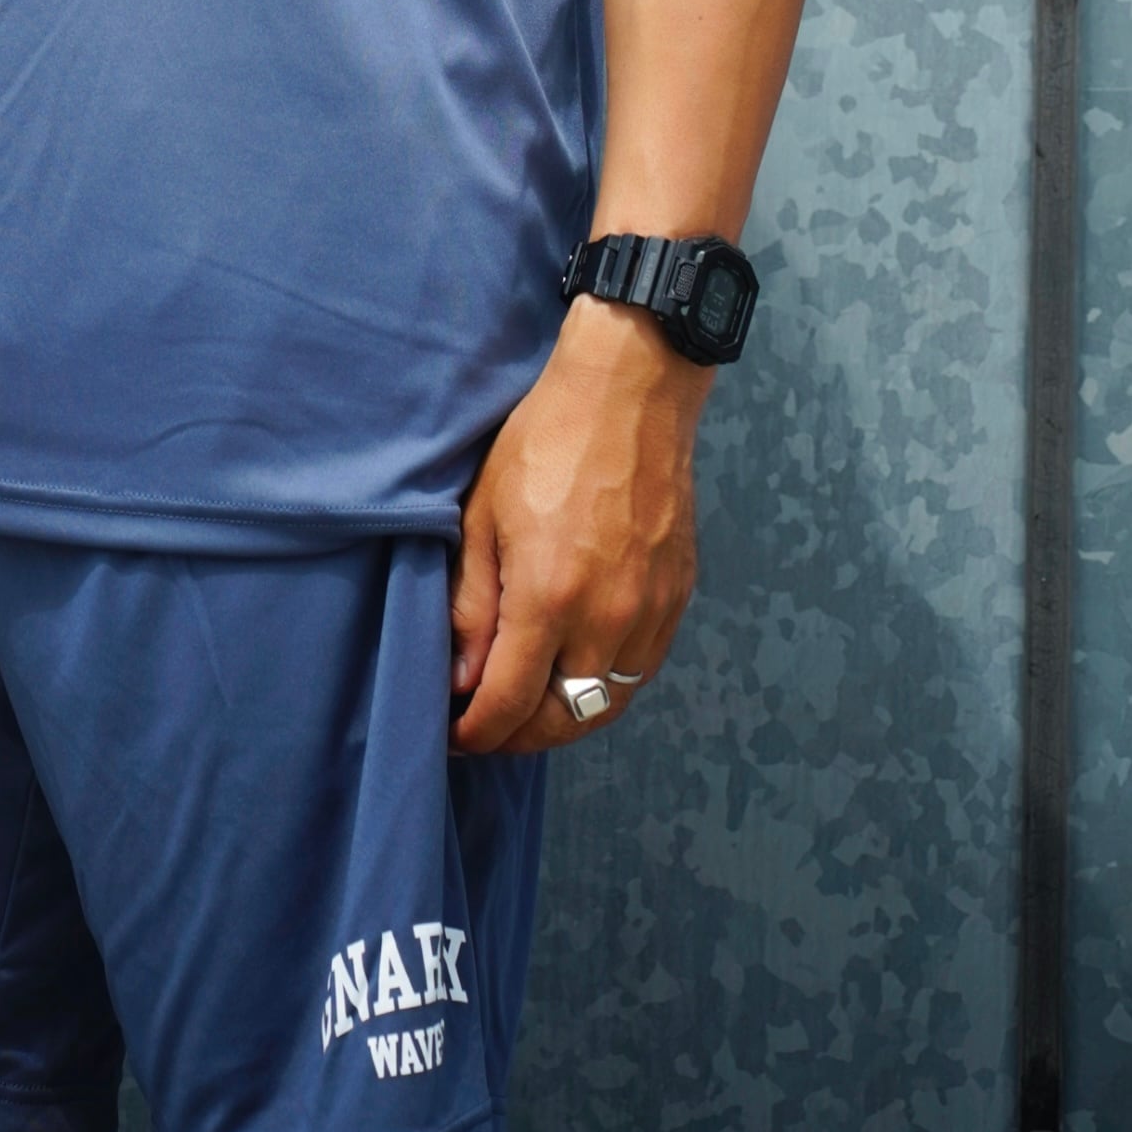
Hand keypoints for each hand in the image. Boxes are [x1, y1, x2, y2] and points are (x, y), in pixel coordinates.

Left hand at [447, 299, 708, 754]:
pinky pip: (638, 671)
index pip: (507, 705)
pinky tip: (575, 671)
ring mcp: (649, 612)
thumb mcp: (482, 518)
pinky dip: (603, 686)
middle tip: (485, 728)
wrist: (628, 395)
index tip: (455, 736)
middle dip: (515, 736)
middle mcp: (606, 619)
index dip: (476, 733)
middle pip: (560, 720)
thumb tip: (462, 677)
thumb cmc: (545, 443)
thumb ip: (473, 606)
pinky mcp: (676, 598)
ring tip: (527, 710)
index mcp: (548, 598)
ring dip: (563, 719)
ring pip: (605, 705)